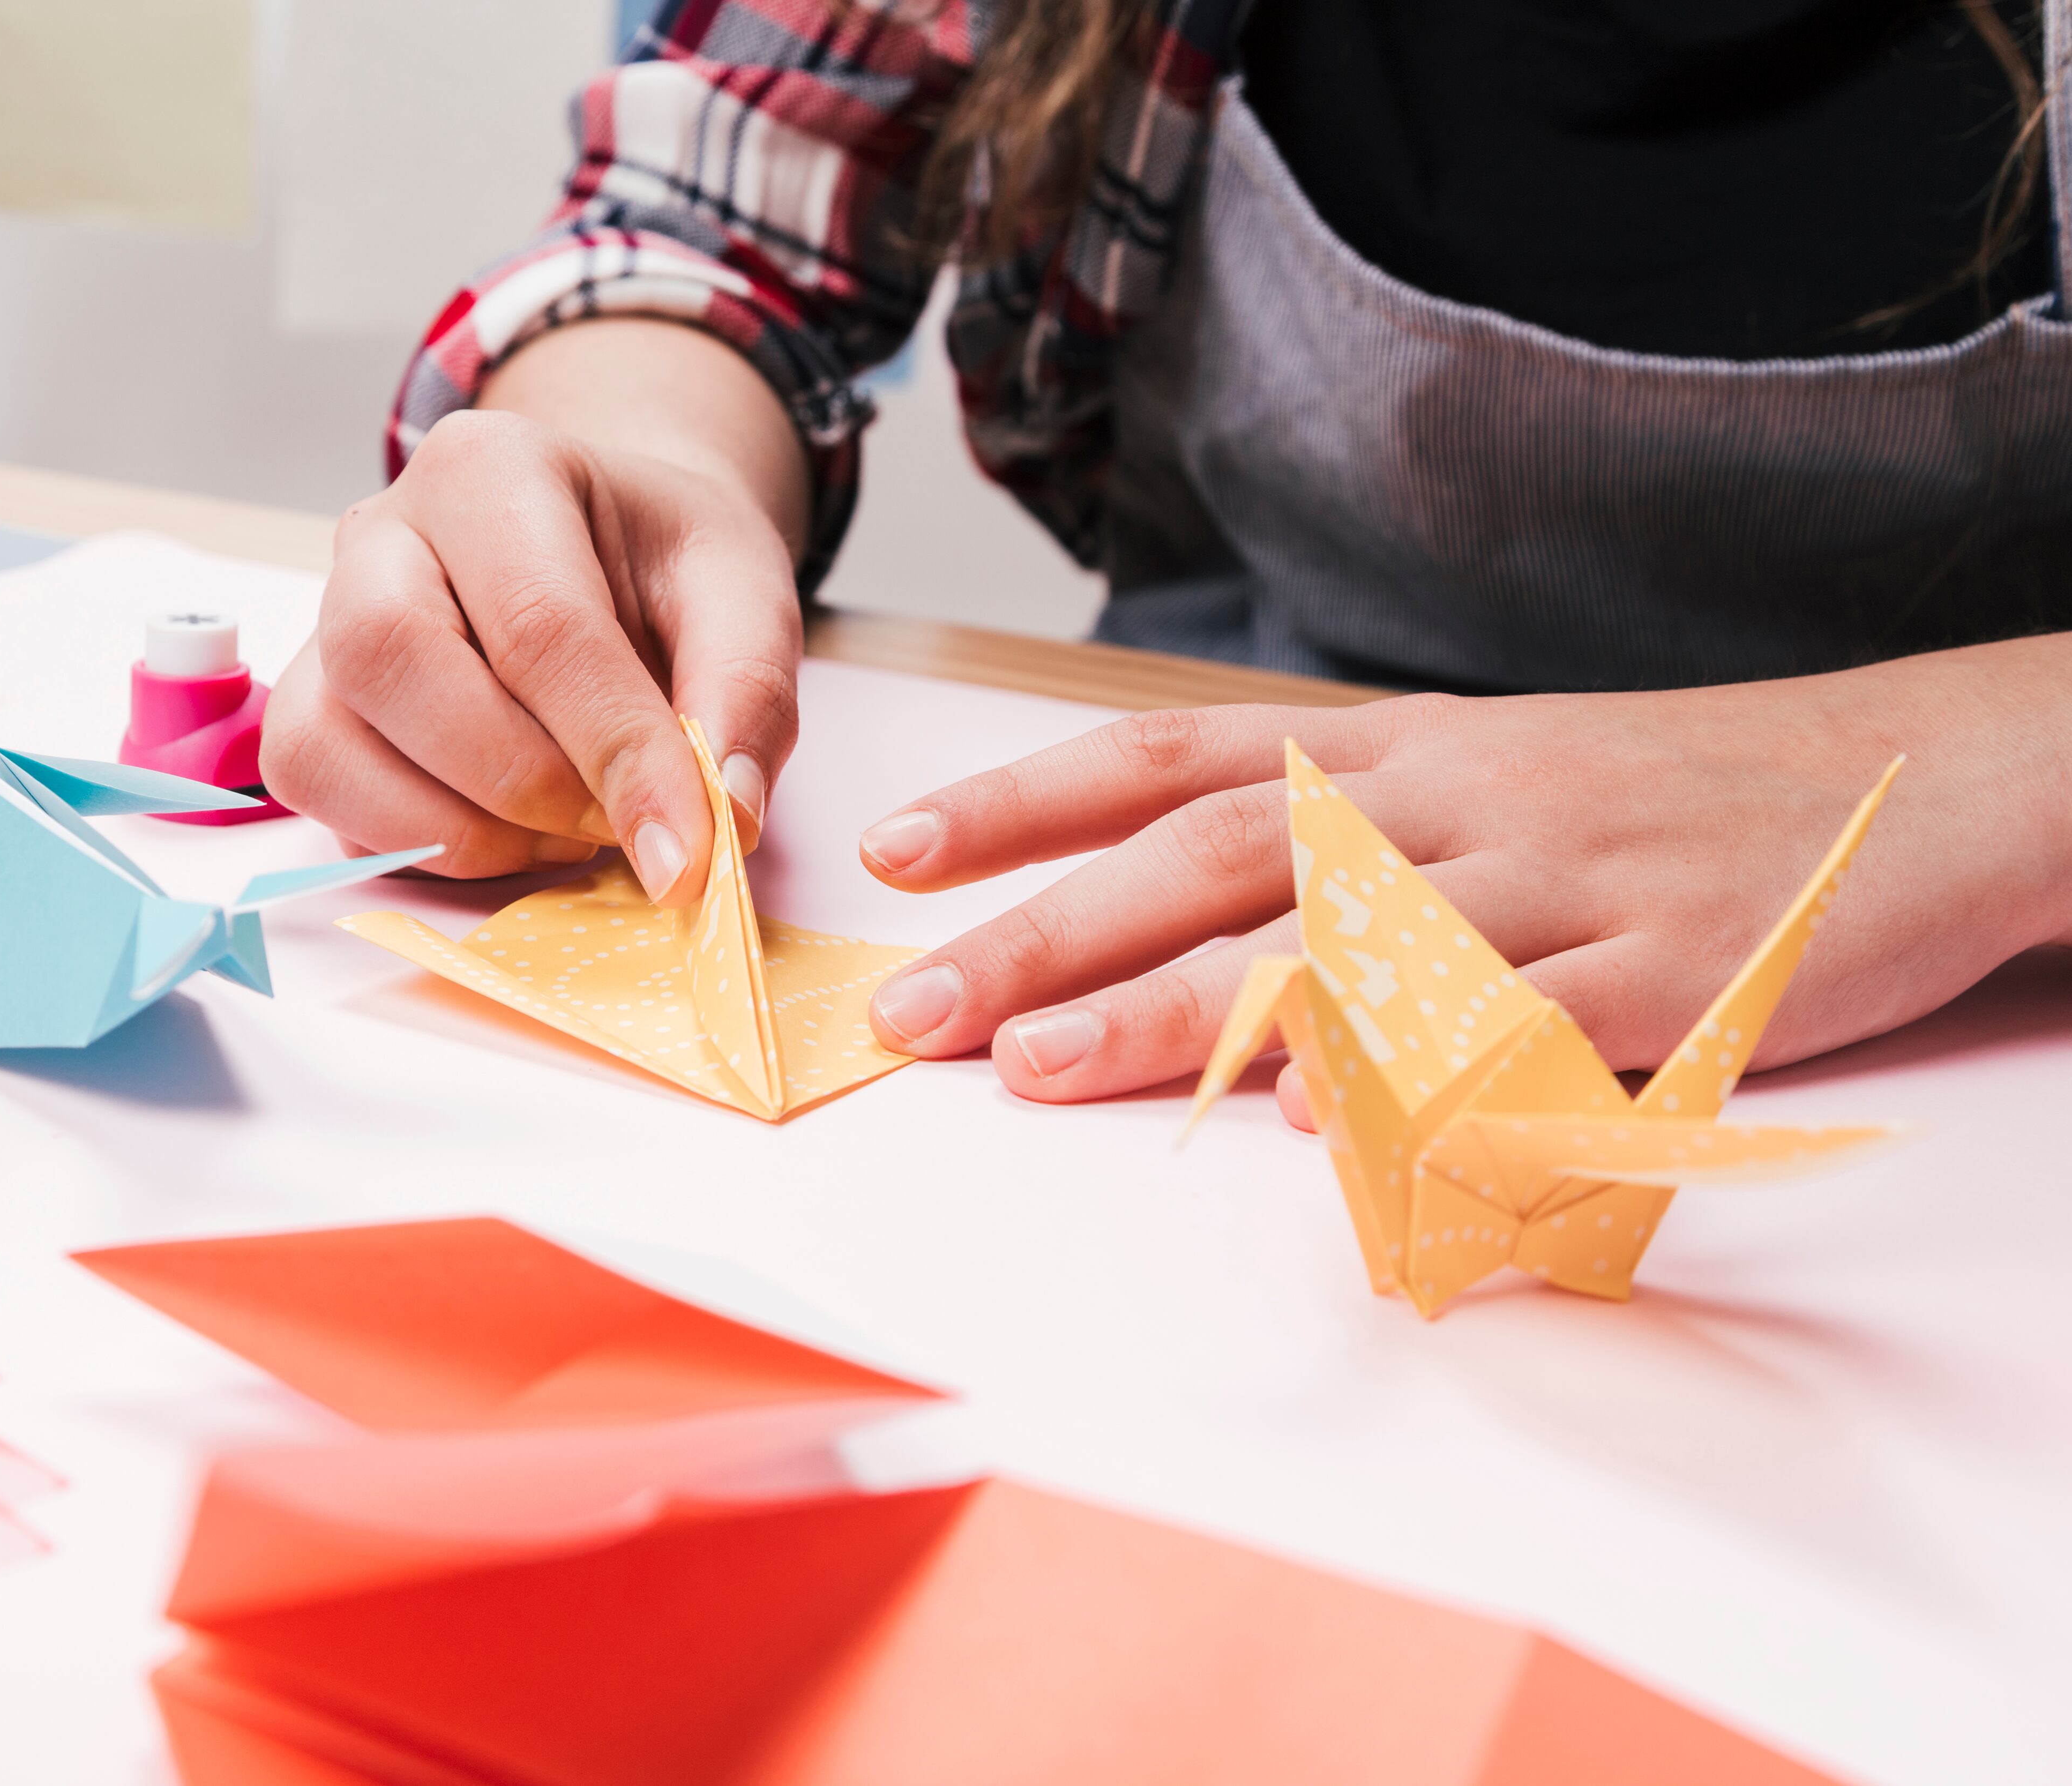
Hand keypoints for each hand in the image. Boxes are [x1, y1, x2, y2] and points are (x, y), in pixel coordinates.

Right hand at [261, 326, 807, 905]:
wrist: (607, 551)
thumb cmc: (661, 562)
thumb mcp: (744, 592)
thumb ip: (747, 692)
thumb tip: (720, 816)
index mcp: (490, 468)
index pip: (538, 623)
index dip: (616, 752)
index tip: (689, 848)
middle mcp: (379, 531)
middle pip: (392, 661)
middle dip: (518, 779)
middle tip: (612, 820)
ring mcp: (325, 622)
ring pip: (327, 743)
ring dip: (461, 826)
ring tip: (567, 825)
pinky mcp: (306, 707)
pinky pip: (322, 796)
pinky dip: (418, 842)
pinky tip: (506, 827)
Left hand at [856, 635, 2071, 1102]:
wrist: (1922, 774)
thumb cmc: (1674, 795)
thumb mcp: (1497, 780)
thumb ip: (1347, 845)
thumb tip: (1195, 938)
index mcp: (1403, 751)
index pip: (1172, 757)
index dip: (1026, 799)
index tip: (898, 849)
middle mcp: (1449, 802)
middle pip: (1209, 856)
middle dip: (1046, 931)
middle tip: (914, 1005)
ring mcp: (1551, 887)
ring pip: (1324, 943)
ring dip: (1172, 1008)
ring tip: (1038, 1066)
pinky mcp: (1654, 980)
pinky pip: (1504, 1042)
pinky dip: (1394, 1081)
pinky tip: (1295, 1127)